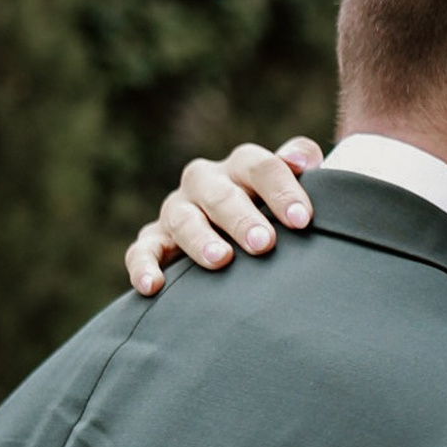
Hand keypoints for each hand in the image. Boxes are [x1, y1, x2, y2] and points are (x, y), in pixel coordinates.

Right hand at [125, 136, 323, 295]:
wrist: (238, 235)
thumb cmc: (275, 213)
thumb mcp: (291, 188)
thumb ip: (301, 164)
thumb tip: (303, 160)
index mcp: (241, 168)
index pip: (259, 167)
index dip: (281, 190)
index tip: (302, 220)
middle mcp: (205, 184)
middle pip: (219, 193)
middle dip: (241, 217)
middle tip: (264, 243)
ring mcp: (177, 211)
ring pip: (182, 219)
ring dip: (199, 238)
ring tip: (220, 259)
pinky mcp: (155, 240)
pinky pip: (143, 250)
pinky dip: (144, 266)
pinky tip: (152, 286)